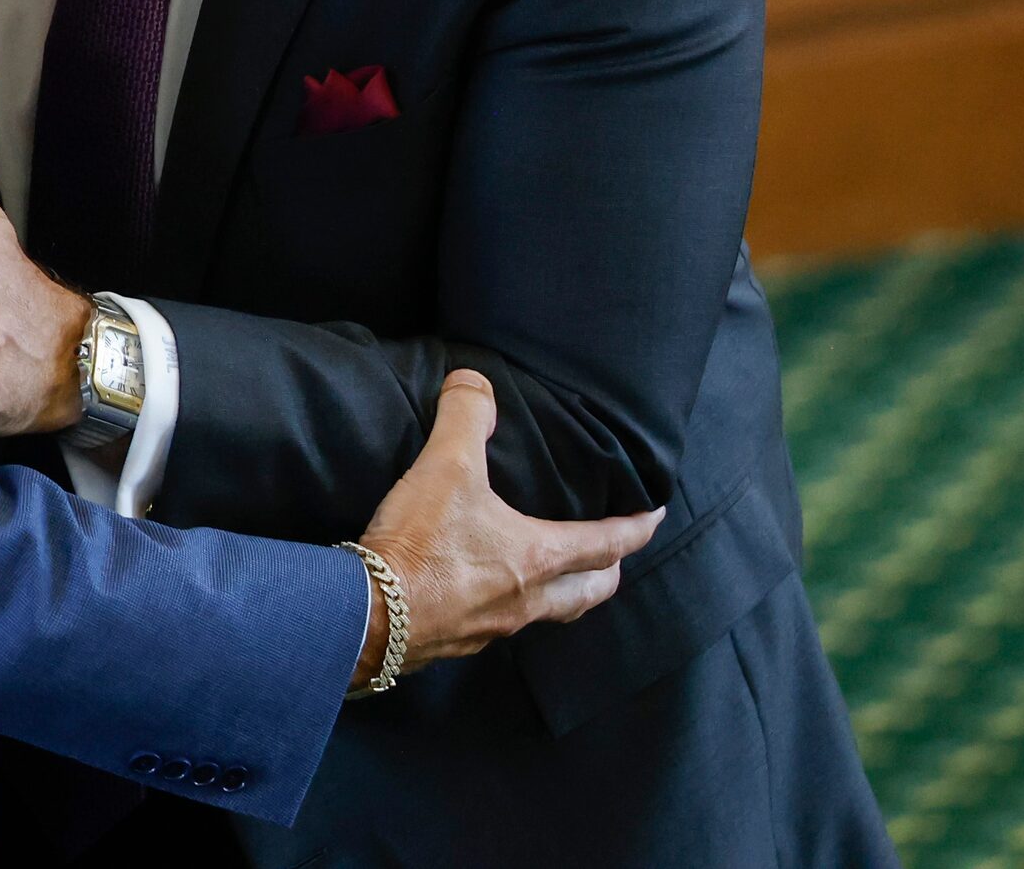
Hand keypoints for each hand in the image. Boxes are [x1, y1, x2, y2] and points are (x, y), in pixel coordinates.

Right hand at [348, 370, 662, 689]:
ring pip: (546, 614)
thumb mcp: (446, 465)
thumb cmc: (421, 543)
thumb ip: (465, 416)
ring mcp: (493, 628)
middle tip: (614, 557)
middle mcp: (526, 600)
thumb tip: (474, 381)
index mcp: (538, 557)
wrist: (368, 615)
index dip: (636, 529)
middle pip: (587, 593)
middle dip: (607, 574)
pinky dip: (507, 608)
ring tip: (554, 575)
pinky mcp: (456, 643)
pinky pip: (498, 626)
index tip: (656, 517)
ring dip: (561, 595)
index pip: (607, 544)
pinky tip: (485, 594)